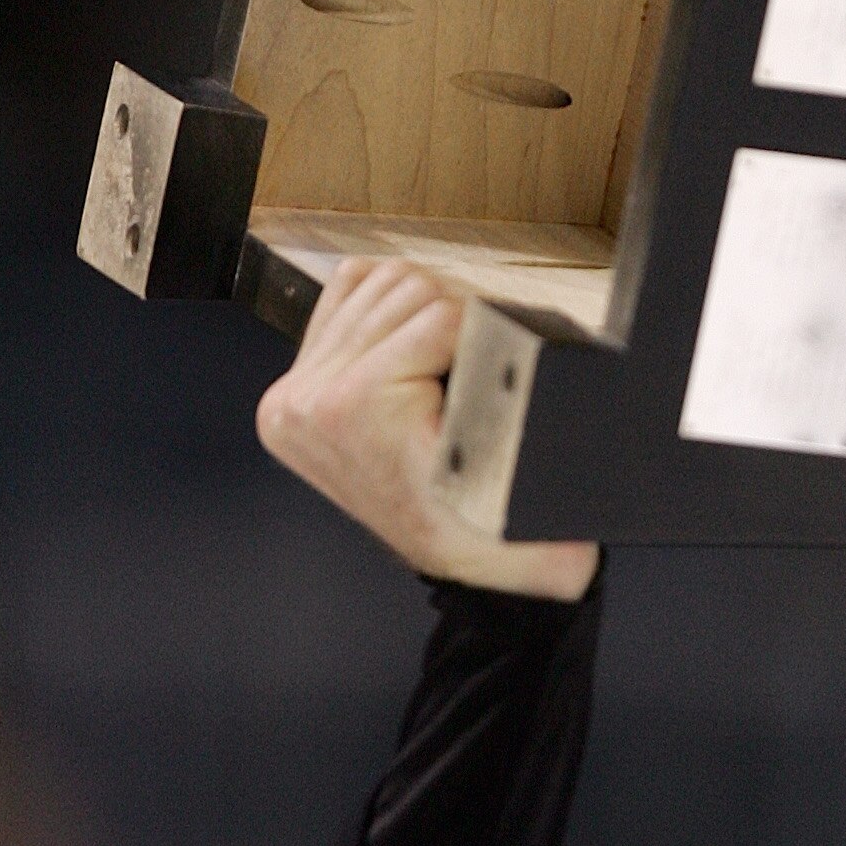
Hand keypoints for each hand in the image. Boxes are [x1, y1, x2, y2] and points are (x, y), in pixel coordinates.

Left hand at [255, 258, 599, 600]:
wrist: (470, 563)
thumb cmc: (494, 530)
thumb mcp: (525, 482)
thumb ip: (534, 423)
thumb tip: (546, 361)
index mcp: (357, 413)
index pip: (440, 314)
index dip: (491, 336)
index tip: (499, 374)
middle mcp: (311, 399)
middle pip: (406, 289)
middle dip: (461, 321)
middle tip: (481, 369)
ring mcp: (299, 390)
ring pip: (380, 282)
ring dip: (429, 311)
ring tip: (452, 361)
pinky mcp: (300, 384)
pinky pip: (345, 295)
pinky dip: (387, 303)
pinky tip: (413, 342)